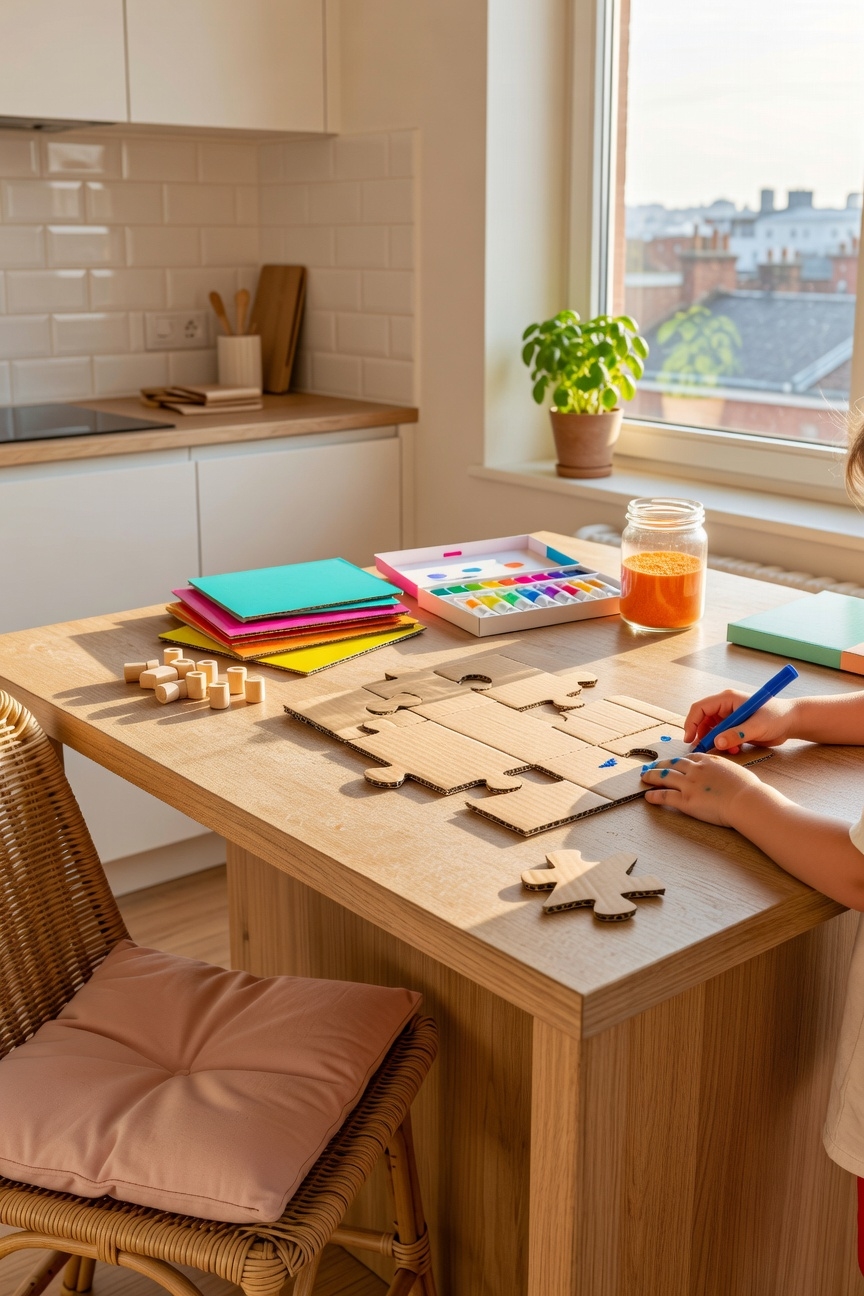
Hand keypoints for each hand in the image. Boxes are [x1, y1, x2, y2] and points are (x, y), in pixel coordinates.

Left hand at [641, 752, 762, 825]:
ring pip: (665, 777)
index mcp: (709, 761)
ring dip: (652, 776)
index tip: (673, 762)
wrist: (746, 800)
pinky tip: (648, 796)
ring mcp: (689, 784)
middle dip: (660, 764)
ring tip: (644, 777)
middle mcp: (696, 769)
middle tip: (651, 766)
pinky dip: (654, 795)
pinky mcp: (686, 800)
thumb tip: (726, 777)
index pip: (690, 757)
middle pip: (673, 764)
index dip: (678, 760)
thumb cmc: (748, 789)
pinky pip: (665, 796)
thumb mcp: (736, 771)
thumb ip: (725, 772)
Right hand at [683, 689, 796, 753]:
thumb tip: (717, 743)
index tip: (690, 738)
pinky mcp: (734, 727)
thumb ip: (737, 734)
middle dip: (701, 735)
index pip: (700, 708)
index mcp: (727, 699)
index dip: (692, 723)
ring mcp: (729, 717)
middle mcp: (725, 706)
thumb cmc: (777, 716)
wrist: (791, 722)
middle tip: (702, 750)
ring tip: (726, 750)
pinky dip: (724, 745)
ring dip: (715, 742)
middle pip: (703, 720)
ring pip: (711, 730)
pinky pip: (721, 736)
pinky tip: (735, 750)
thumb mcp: (757, 726)